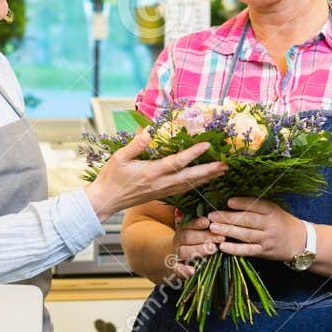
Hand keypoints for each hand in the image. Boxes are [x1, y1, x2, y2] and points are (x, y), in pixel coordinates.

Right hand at [86, 132, 226, 219]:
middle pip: (189, 177)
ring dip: (207, 178)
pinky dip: (197, 185)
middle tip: (226, 165)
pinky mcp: (161, 195)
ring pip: (189, 185)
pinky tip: (205, 181)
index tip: (207, 145)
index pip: (176, 162)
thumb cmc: (110, 178)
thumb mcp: (119, 157)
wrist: (105, 201)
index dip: (193, 154)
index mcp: (151, 172)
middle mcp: (160, 184)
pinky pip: (183, 190)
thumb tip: (150, 130)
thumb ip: (136, 144)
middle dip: (209, 171)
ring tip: (222, 171)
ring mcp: (162, 191)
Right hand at [166, 214, 216, 278]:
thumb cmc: (191, 245)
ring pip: (183, 251)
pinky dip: (183, 270)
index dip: (197, 223)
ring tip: (213, 249)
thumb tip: (219, 223)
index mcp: (182, 231)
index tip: (207, 221)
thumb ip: (205, 230)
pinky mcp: (174, 268)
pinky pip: (176, 269)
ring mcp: (175, 255)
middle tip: (221, 238)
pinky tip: (192, 271)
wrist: (172, 260)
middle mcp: (178, 242)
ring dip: (198, 250)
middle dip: (204, 236)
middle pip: (187, 237)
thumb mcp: (195, 234)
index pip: (188, 225)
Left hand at [207, 197, 304, 261]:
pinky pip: (248, 250)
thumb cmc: (283, 223)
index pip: (257, 205)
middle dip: (228, 217)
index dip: (243, 203)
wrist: (301, 242)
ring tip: (213, 228)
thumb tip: (231, 201)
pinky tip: (223, 246)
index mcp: (273, 211)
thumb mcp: (275, 210)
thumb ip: (257, 207)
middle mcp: (271, 224)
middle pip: (248, 220)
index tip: (228, 201)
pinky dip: (235, 249)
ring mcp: (268, 239)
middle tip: (212, 215)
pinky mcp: (265, 252)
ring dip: (228, 231)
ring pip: (246, 235)